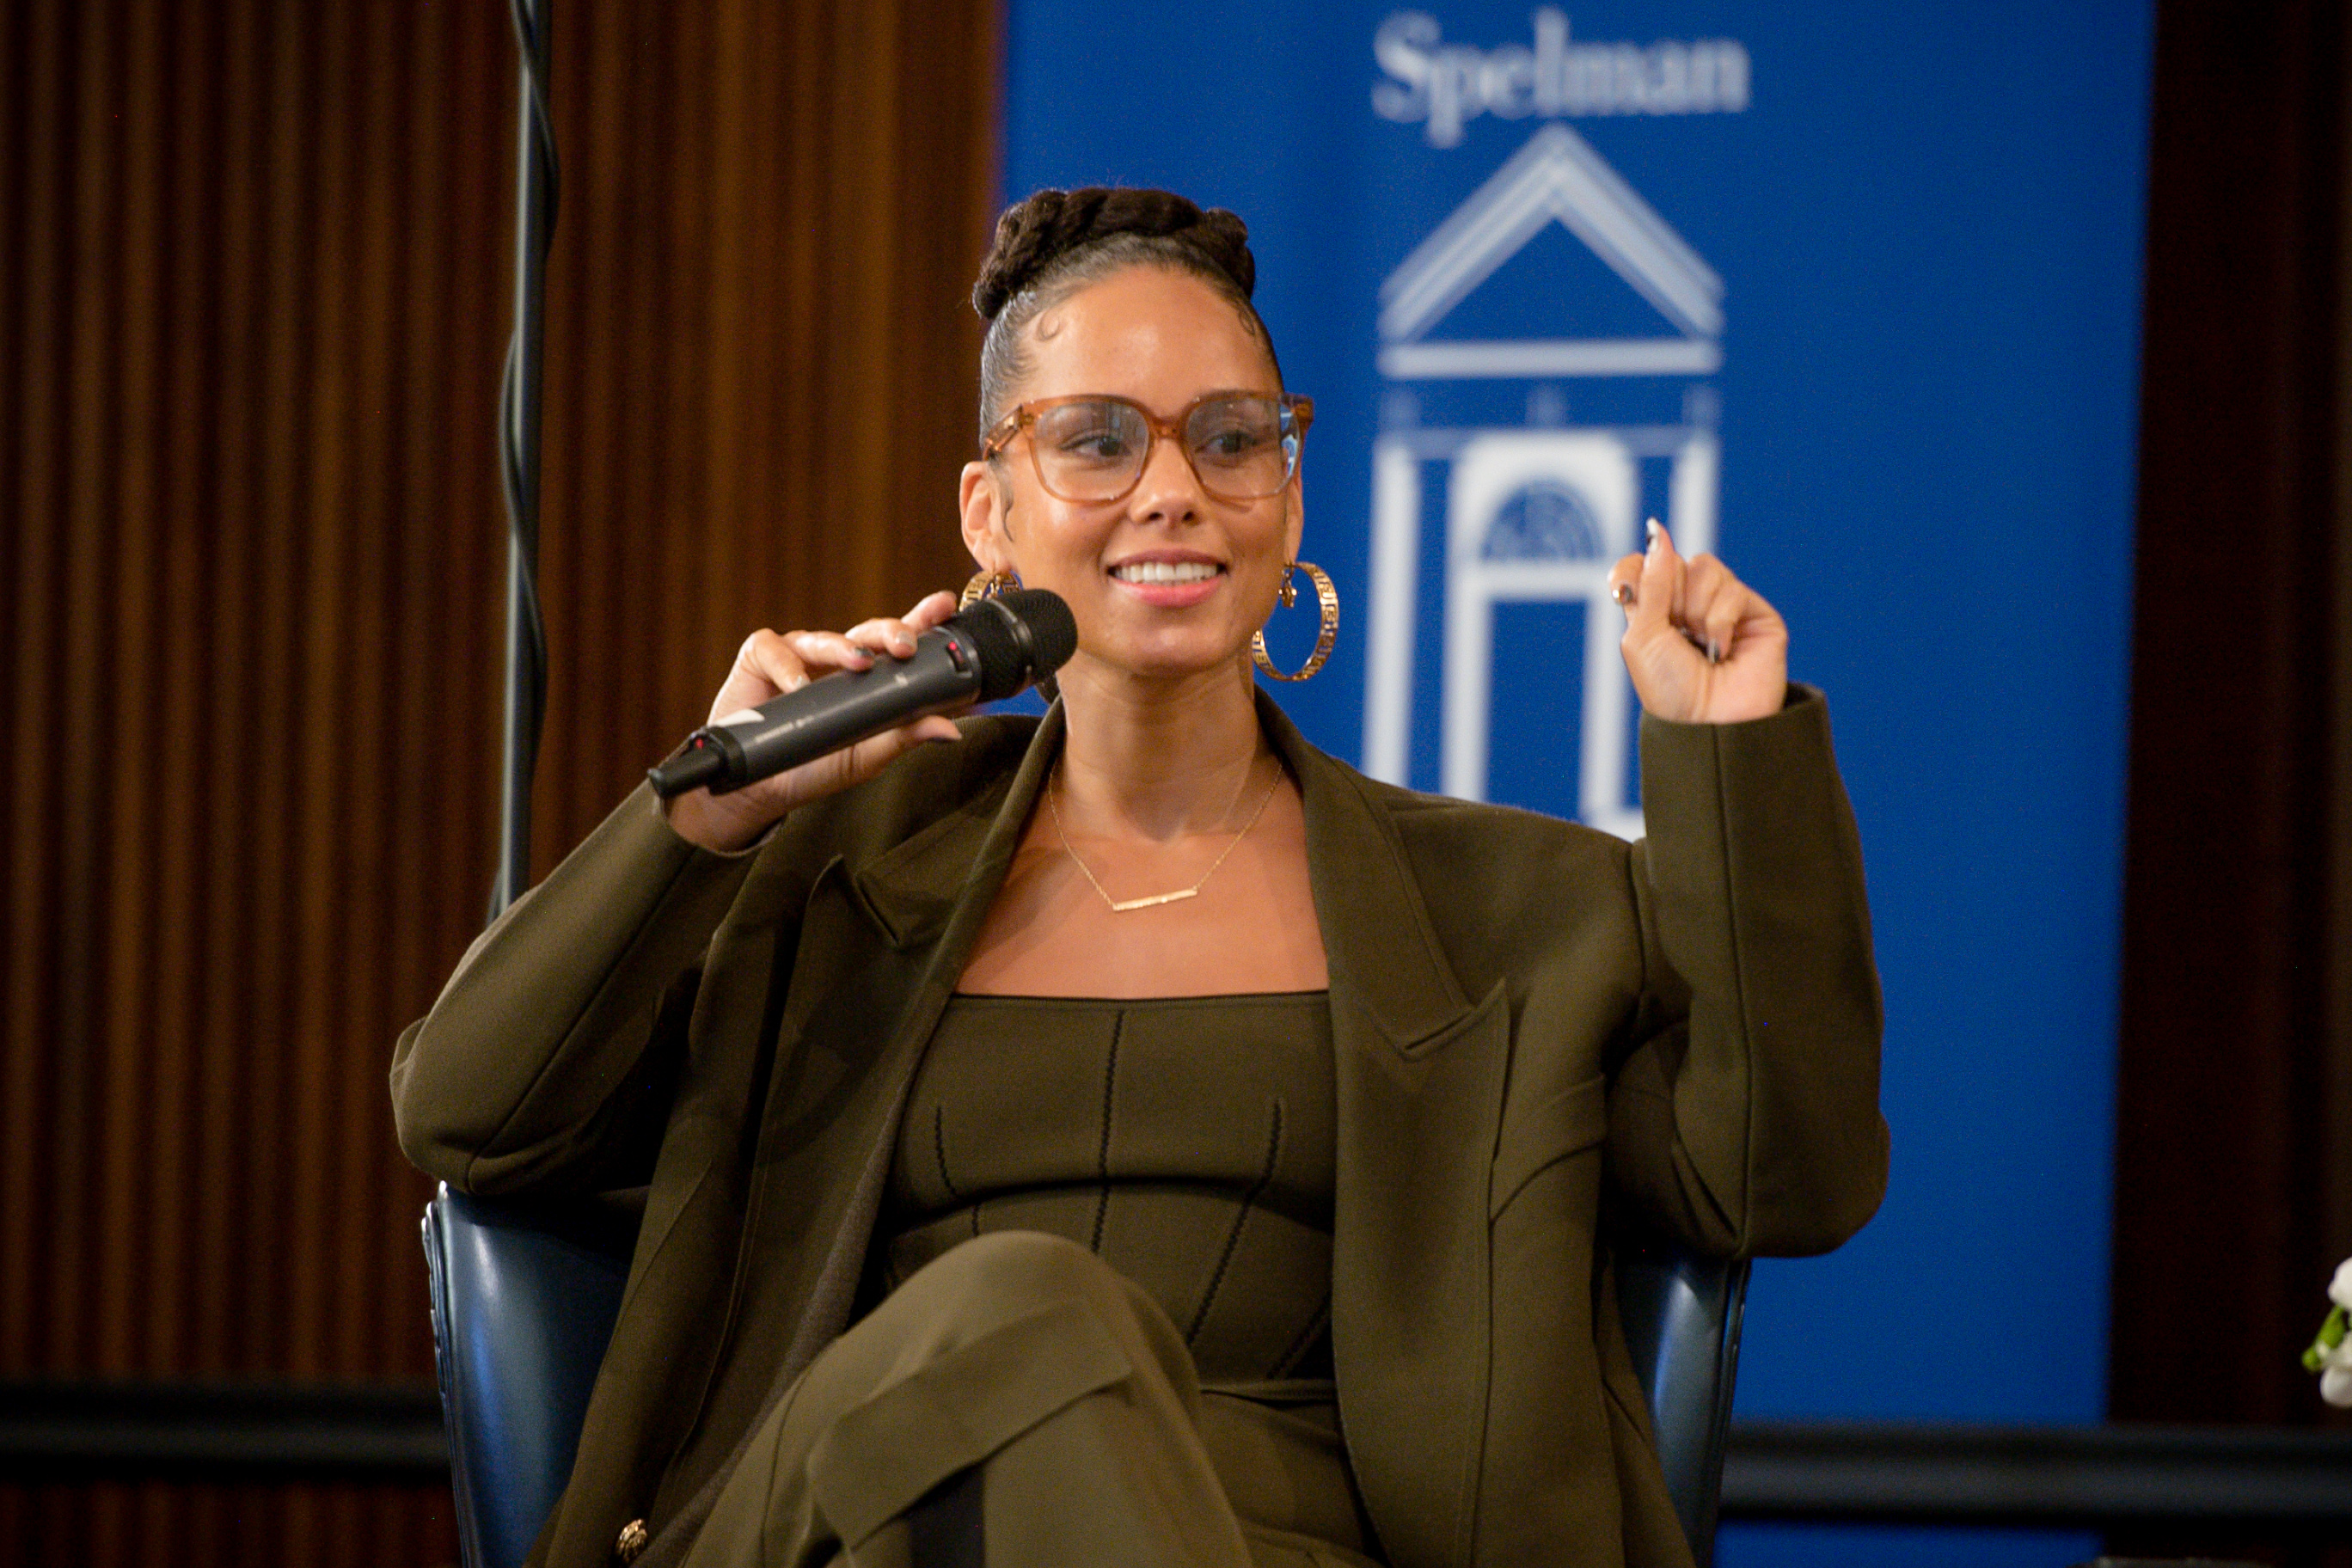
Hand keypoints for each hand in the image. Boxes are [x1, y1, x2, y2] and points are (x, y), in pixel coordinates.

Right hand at [663, 591, 962, 851]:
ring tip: (861, 662)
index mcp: (868, 678)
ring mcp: (799, 655)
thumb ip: (905, 738)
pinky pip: (777, 650)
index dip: (922, 623)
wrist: (758, 786)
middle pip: (870, 633)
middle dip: (891, 631)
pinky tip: (797, 685)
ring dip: (844, 647)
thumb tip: (951, 729)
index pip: (899, 645)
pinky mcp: (761, 657)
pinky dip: (787, 666)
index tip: (945, 606)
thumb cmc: (815, 765)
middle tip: (905, 645)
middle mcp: (837, 660)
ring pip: (826, 638)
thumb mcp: (866, 756)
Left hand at [1605, 522, 1787, 723]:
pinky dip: (1719, 620)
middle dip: (1669, 596)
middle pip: (1674, 561)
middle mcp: (1689, 605)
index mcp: (1655, 611)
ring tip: (1701, 645)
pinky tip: (1722, 649)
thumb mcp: (1643, 635)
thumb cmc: (1670, 690)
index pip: (1643, 564)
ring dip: (1695, 610)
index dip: (1635, 569)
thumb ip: (1650, 582)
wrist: (1710, 723)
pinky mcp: (1755, 614)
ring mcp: (1724, 607)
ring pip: (1705, 568)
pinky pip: (1731, 588)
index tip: (1622, 592)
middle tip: (1675, 632)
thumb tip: (1658, 532)